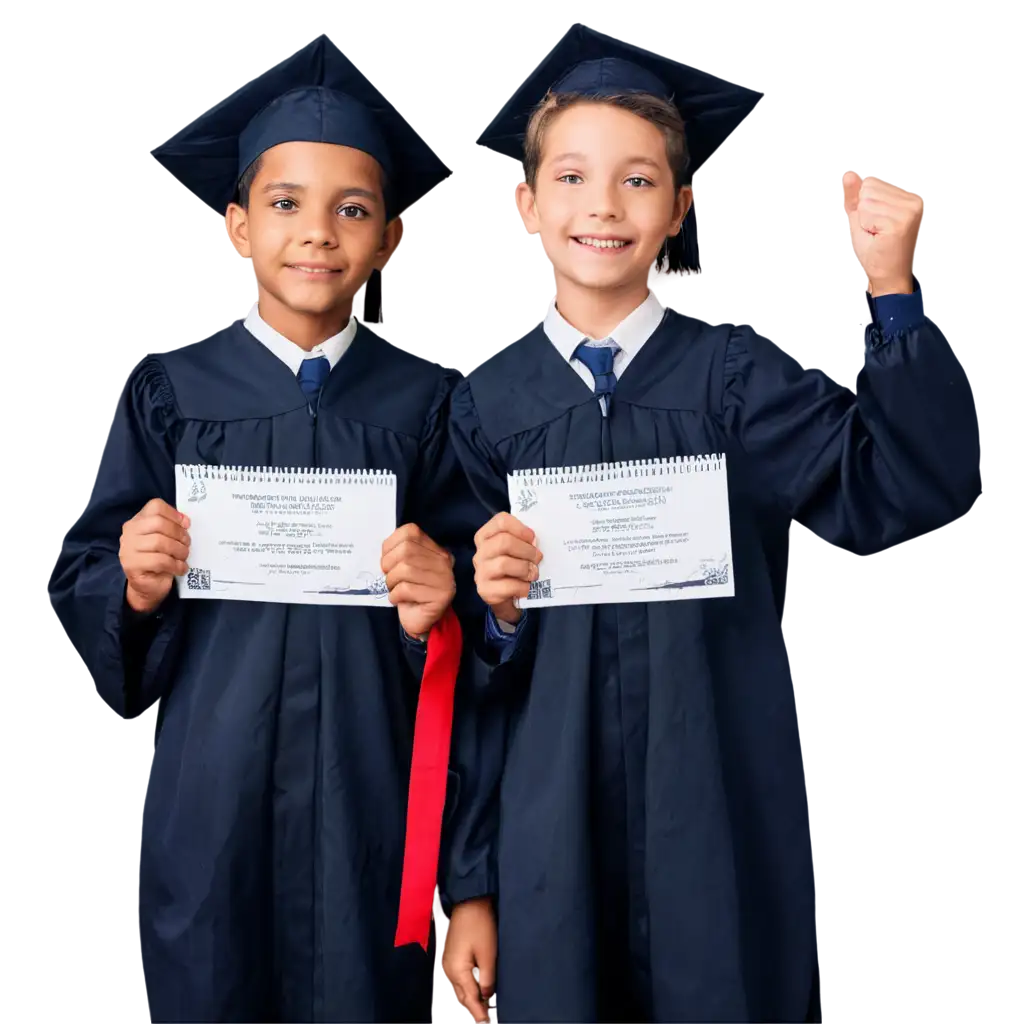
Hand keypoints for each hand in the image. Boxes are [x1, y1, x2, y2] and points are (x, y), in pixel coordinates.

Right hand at [119, 499, 189, 613]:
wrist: (147, 587)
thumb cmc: (159, 560)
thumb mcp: (166, 539)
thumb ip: (172, 527)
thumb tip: (185, 521)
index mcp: (138, 521)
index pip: (155, 507)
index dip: (174, 514)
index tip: (186, 525)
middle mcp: (129, 532)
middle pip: (158, 523)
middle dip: (178, 534)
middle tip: (187, 544)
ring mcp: (128, 548)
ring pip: (159, 542)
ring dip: (178, 550)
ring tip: (183, 557)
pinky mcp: (132, 565)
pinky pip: (159, 561)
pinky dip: (175, 565)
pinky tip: (180, 568)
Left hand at [381, 524, 455, 637]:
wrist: (421, 621)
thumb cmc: (409, 592)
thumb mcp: (403, 567)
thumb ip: (398, 553)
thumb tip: (383, 549)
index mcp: (434, 548)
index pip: (410, 532)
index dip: (390, 545)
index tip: (387, 560)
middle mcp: (443, 560)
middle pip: (406, 550)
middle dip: (389, 565)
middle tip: (389, 578)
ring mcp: (445, 578)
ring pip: (405, 569)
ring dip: (391, 582)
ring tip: (394, 590)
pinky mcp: (441, 596)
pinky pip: (407, 589)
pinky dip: (395, 595)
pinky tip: (399, 600)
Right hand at [442, 897, 496, 1022]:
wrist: (468, 902)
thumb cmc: (479, 926)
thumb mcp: (488, 952)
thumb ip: (487, 977)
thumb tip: (487, 996)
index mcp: (457, 972)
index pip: (470, 999)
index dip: (480, 1013)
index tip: (488, 1023)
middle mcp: (449, 971)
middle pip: (462, 998)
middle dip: (474, 1008)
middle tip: (488, 1017)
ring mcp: (448, 964)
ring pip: (458, 991)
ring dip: (469, 1000)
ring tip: (483, 1007)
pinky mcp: (451, 958)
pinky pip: (457, 982)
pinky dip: (465, 989)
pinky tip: (475, 990)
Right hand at [473, 512, 542, 624]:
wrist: (506, 597)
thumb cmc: (514, 568)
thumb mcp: (516, 550)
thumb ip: (522, 540)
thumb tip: (534, 541)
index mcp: (486, 537)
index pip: (500, 521)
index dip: (520, 528)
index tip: (532, 537)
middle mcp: (480, 553)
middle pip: (504, 542)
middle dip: (527, 550)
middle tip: (538, 558)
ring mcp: (480, 572)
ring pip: (504, 564)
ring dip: (525, 569)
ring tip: (533, 574)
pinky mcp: (485, 591)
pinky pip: (508, 586)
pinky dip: (523, 586)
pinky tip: (527, 587)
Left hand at [841, 171, 923, 295]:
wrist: (887, 276)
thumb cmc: (876, 249)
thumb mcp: (862, 218)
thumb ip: (856, 196)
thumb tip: (849, 175)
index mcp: (908, 198)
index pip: (871, 185)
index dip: (864, 207)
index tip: (876, 224)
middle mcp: (913, 202)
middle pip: (868, 191)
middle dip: (863, 214)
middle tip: (876, 231)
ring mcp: (909, 211)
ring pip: (866, 203)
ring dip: (864, 222)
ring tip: (878, 235)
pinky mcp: (900, 223)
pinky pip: (866, 216)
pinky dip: (865, 229)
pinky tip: (879, 239)